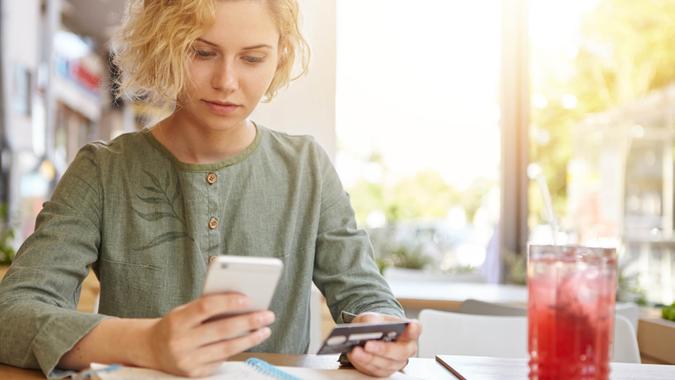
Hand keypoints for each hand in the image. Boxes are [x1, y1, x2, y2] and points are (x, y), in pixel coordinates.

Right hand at [142, 294, 274, 376]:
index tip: (248, 299)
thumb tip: (242, 302)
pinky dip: (236, 349)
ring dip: (250, 338)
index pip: (206, 307)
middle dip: (249, 321)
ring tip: (264, 330)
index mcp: (177, 321)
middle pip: (222, 330)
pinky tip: (247, 341)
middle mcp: (180, 342)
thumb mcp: (184, 311)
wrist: (151, 350)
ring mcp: (187, 361)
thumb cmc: (175, 325)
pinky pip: (221, 360)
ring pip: (226, 348)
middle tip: (267, 315)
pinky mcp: (194, 374)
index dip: (228, 302)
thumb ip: (207, 307)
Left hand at [347, 312, 420, 377]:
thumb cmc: (374, 324)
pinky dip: (364, 363)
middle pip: (401, 352)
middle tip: (368, 344)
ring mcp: (397, 362)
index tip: (410, 326)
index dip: (414, 329)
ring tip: (356, 351)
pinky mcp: (385, 371)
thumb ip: (372, 321)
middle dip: (383, 349)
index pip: (416, 329)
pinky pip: (376, 370)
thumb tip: (368, 328)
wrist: (367, 335)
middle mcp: (407, 348)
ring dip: (369, 358)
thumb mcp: (371, 317)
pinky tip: (355, 356)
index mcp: (408, 330)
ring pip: (387, 364)